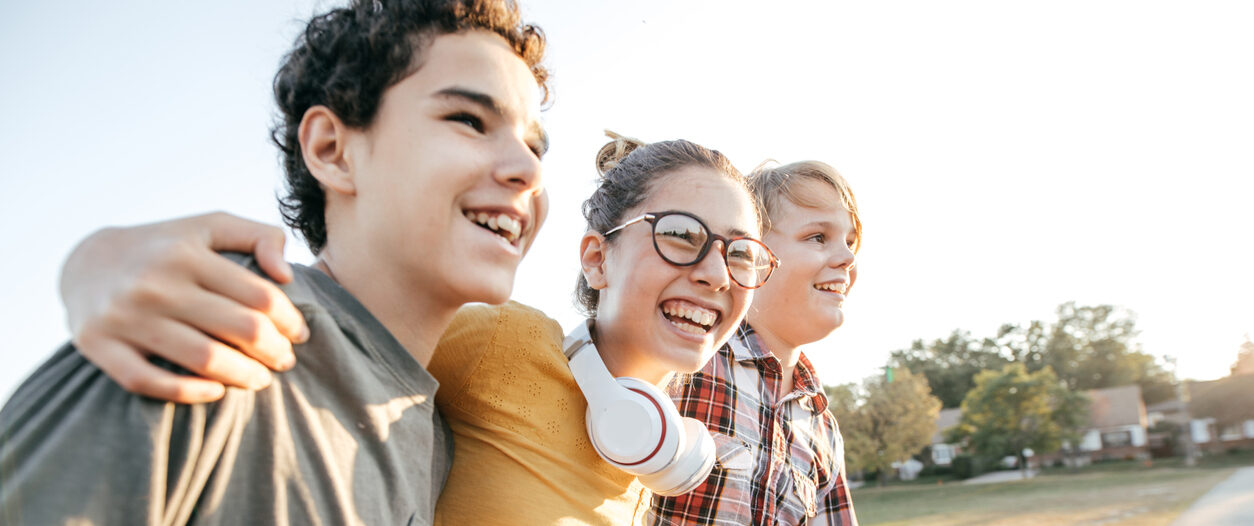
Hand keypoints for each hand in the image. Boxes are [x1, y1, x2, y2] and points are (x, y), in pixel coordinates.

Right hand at [62, 212, 308, 402]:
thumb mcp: (211, 226)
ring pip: (204, 359)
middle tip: (285, 360)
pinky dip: (191, 393)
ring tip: (261, 378)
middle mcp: (155, 284)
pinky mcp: (99, 346)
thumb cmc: (167, 247)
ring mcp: (125, 317)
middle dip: (275, 350)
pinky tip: (217, 391)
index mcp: (187, 254)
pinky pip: (151, 382)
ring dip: (244, 375)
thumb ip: (260, 236)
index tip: (299, 333)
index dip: (290, 320)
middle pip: (239, 328)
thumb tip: (287, 276)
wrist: (86, 262)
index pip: (260, 296)